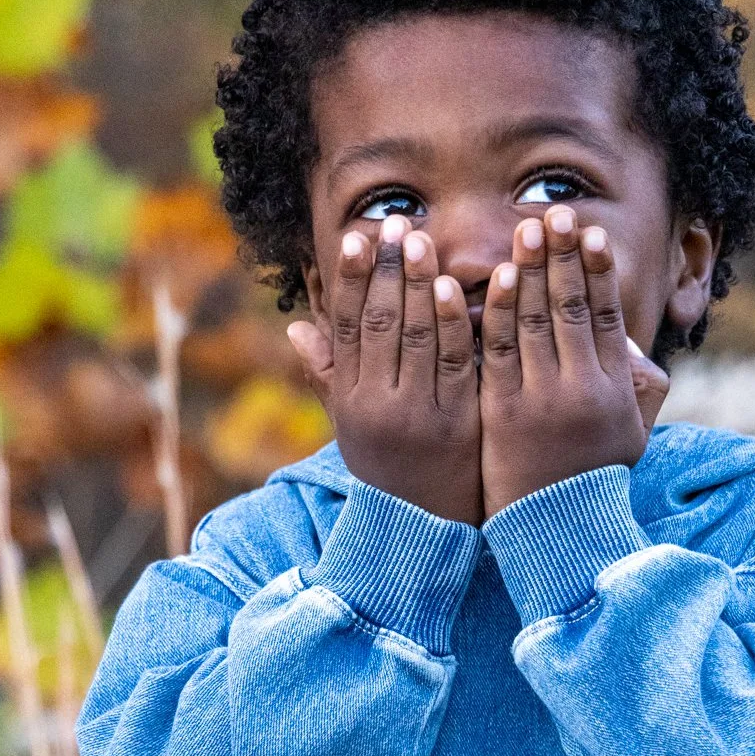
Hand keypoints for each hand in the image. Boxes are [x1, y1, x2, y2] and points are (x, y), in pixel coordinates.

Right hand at [287, 217, 482, 526]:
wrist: (422, 532)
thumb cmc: (387, 470)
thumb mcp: (350, 425)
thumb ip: (328, 373)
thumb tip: (295, 326)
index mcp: (350, 399)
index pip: (346, 328)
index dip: (351, 280)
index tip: (355, 237)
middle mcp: (379, 404)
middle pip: (380, 324)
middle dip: (385, 270)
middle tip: (393, 223)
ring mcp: (420, 412)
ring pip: (417, 337)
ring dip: (417, 284)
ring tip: (418, 239)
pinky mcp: (459, 420)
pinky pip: (456, 362)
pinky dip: (453, 322)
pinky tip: (450, 286)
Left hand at [479, 204, 651, 514]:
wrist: (558, 533)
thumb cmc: (594, 479)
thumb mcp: (630, 435)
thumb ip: (639, 391)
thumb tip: (640, 351)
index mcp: (614, 388)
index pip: (608, 316)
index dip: (600, 272)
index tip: (592, 234)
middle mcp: (582, 388)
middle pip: (572, 308)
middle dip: (564, 257)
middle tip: (556, 213)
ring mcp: (541, 399)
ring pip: (534, 322)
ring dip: (530, 271)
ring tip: (526, 230)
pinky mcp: (503, 413)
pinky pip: (496, 352)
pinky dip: (494, 312)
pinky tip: (492, 278)